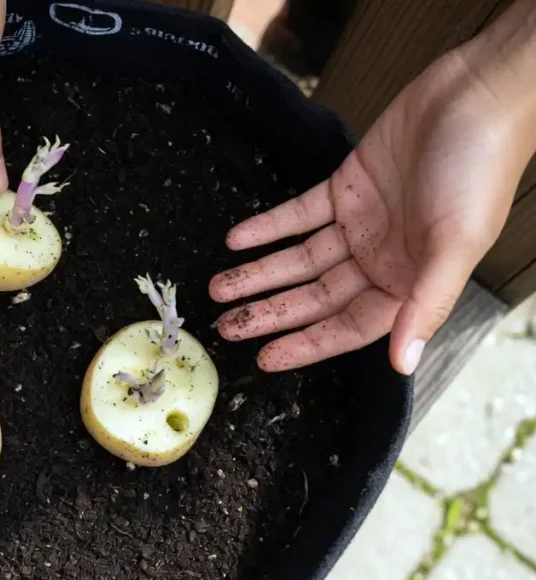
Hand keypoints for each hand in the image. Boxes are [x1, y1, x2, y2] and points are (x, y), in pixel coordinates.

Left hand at [209, 47, 533, 374]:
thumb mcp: (457, 244)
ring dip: (259, 272)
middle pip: (315, 296)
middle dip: (270, 312)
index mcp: (409, 281)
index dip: (306, 343)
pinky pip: (299, 214)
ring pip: (300, 258)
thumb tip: (402, 363)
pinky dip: (268, 226)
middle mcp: (381, 258)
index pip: (347, 325)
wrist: (477, 95)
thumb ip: (425, 304)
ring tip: (219, 288)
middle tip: (225, 326)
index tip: (265, 358)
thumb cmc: (481, 169)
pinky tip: (236, 239)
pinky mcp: (347, 187)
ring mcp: (362, 223)